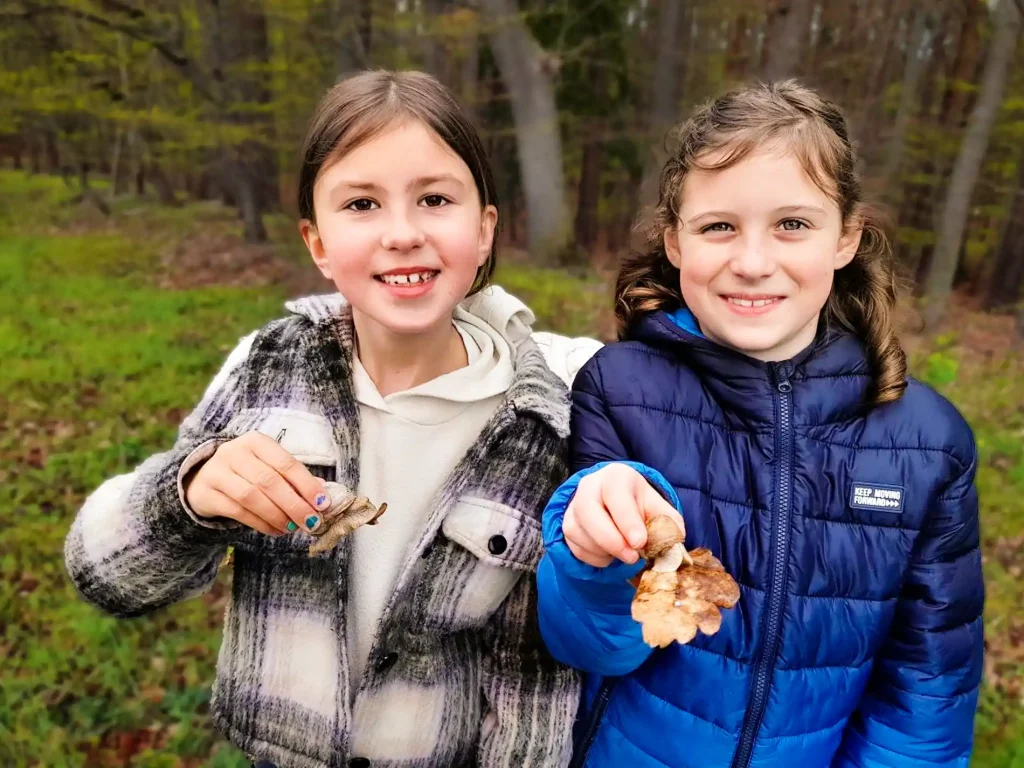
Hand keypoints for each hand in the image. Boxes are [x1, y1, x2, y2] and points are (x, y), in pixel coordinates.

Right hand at [184, 431, 327, 535]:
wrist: (202, 479)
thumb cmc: (246, 473)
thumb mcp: (269, 467)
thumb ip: (293, 480)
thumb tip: (322, 498)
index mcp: (256, 441)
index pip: (286, 463)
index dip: (306, 484)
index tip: (323, 503)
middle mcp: (234, 452)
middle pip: (269, 481)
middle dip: (294, 505)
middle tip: (312, 522)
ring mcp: (217, 472)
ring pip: (252, 497)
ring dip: (277, 516)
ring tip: (293, 528)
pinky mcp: (206, 493)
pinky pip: (238, 512)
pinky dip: (260, 523)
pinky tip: (275, 530)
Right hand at [562, 463, 684, 567]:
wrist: (614, 503)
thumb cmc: (638, 504)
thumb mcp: (656, 506)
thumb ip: (668, 522)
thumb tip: (674, 540)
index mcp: (615, 477)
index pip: (615, 495)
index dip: (627, 521)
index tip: (640, 542)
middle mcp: (589, 487)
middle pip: (588, 512)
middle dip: (611, 540)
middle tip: (632, 557)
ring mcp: (574, 506)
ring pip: (580, 533)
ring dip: (605, 551)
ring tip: (625, 552)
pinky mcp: (567, 526)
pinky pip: (577, 548)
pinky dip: (596, 558)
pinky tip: (610, 554)